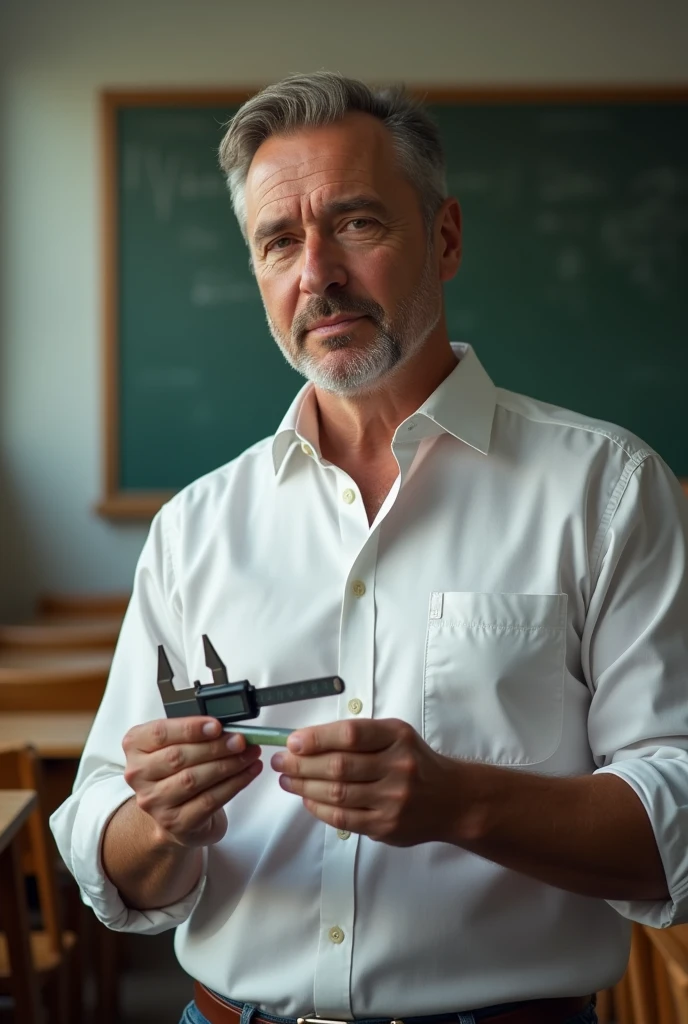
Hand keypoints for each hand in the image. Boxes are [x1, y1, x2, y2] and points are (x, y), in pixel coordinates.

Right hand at [122, 717, 262, 848]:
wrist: (172, 812)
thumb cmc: (176, 770)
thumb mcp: (175, 743)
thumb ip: (193, 732)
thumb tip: (228, 725)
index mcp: (136, 746)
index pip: (160, 733)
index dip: (190, 728)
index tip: (216, 725)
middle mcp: (138, 774)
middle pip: (179, 757)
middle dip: (216, 746)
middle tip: (241, 740)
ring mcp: (155, 802)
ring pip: (194, 779)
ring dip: (228, 765)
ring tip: (249, 754)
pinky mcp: (175, 822)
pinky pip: (209, 800)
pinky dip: (234, 784)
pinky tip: (248, 772)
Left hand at [270, 718, 459, 845]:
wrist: (452, 799)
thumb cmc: (415, 763)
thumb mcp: (395, 736)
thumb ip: (359, 736)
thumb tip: (308, 741)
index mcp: (397, 737)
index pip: (351, 735)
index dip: (317, 738)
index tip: (293, 741)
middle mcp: (397, 767)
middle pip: (339, 766)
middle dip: (301, 764)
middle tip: (281, 761)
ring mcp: (392, 799)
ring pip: (337, 793)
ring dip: (304, 786)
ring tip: (287, 779)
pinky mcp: (386, 825)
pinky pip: (343, 818)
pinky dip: (319, 808)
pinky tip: (307, 799)